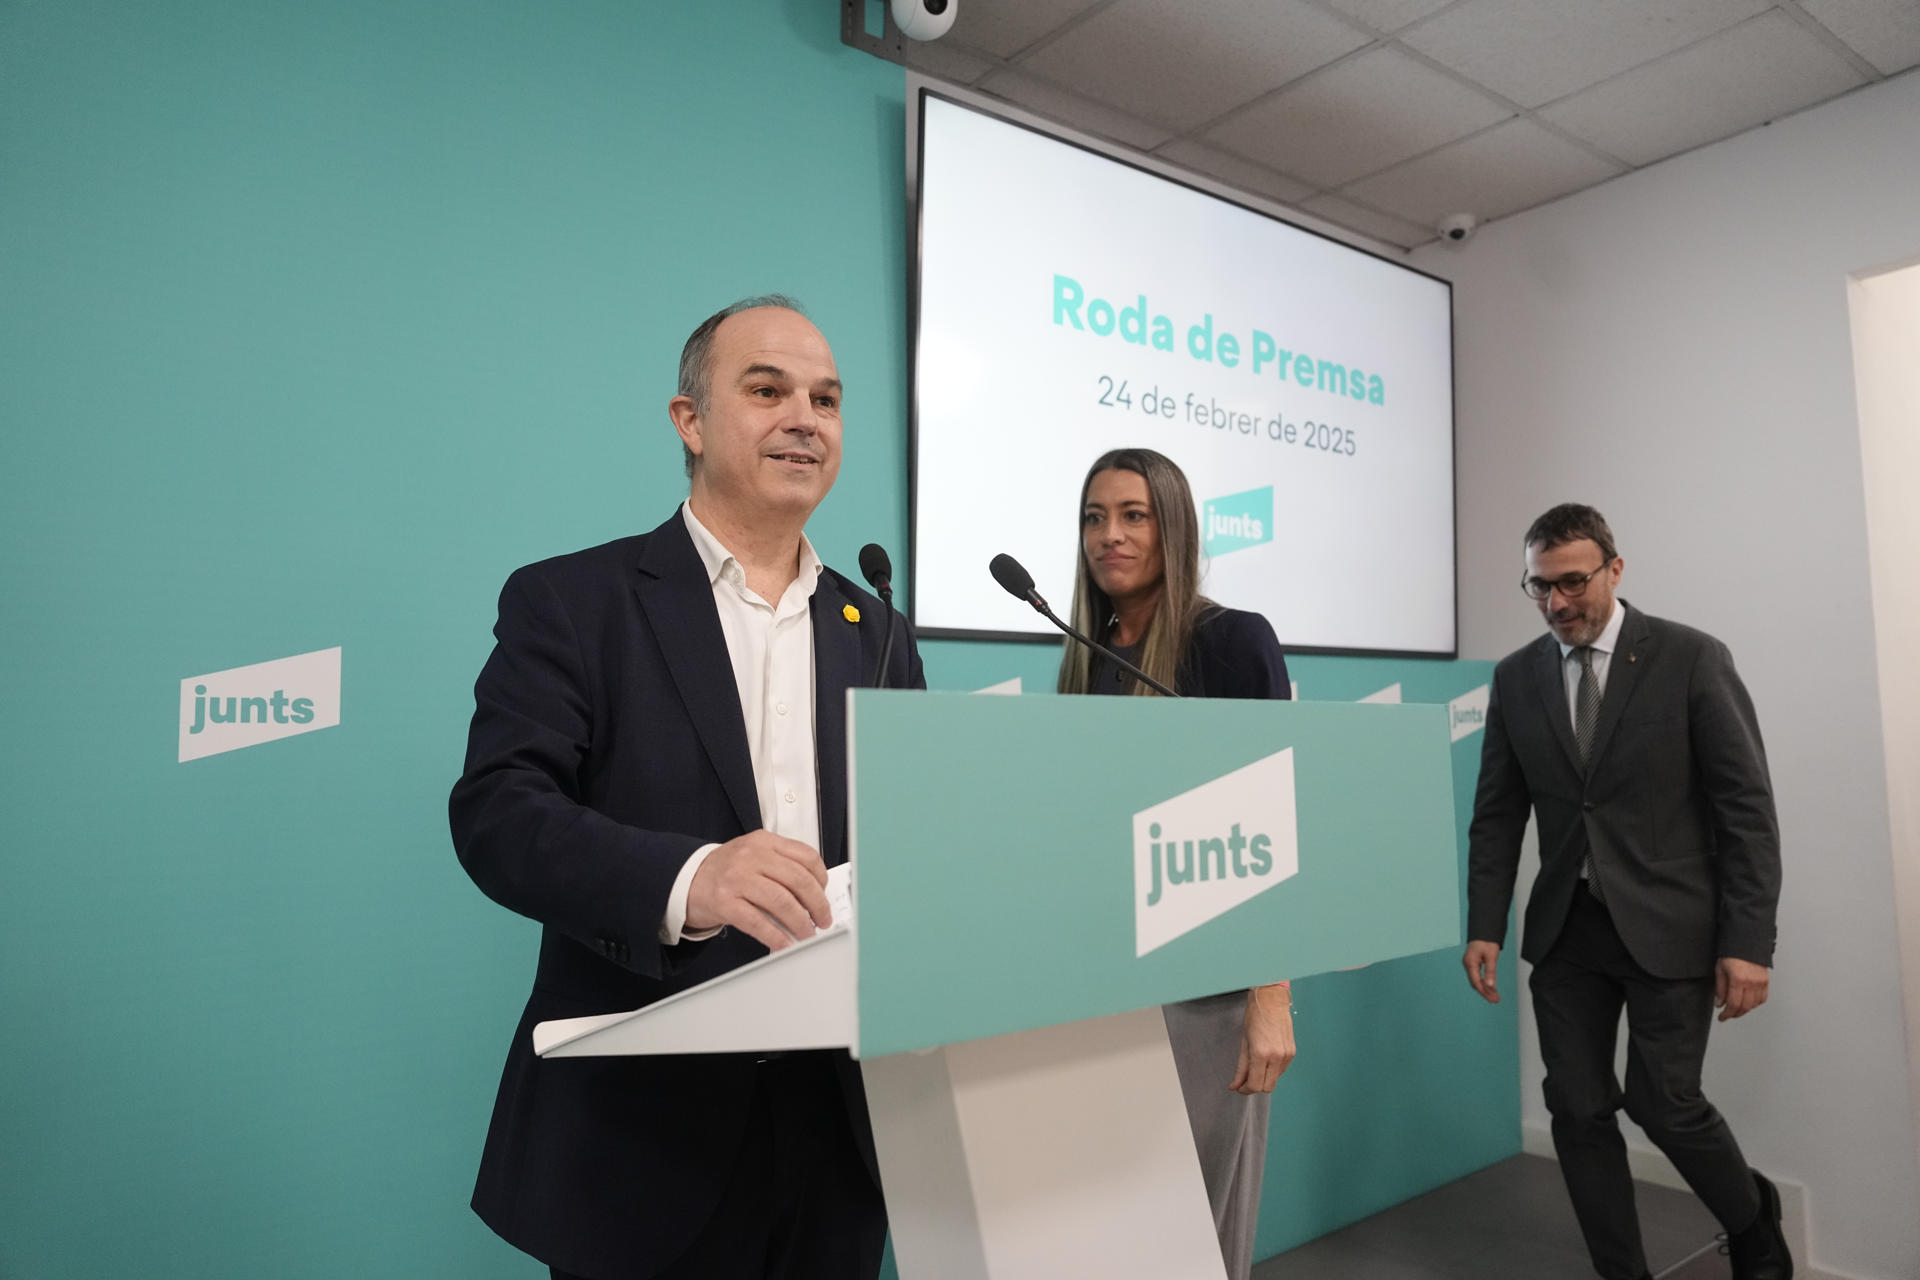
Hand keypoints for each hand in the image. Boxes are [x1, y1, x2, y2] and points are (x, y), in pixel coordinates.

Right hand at [685, 830, 830, 951]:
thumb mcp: (753, 856)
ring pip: (781, 902)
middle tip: (823, 920)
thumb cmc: (725, 871)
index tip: (825, 895)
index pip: (806, 856)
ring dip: (800, 923)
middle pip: (798, 880)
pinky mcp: (724, 902)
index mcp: (764, 842)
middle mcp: (751, 856)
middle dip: (817, 904)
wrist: (684, 879)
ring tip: (807, 935)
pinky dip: (776, 937)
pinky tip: (785, 945)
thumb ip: (781, 867)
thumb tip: (815, 896)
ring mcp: (737, 878)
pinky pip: (758, 922)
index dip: (821, 879)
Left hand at [1229, 985, 1295, 1094]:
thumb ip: (1241, 1068)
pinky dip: (1272, 1070)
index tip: (1239, 1087)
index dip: (1246, 1090)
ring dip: (1264, 1078)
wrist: (1271, 1001)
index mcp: (1261, 1054)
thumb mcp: (1244, 1043)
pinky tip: (1265, 1059)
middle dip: (1255, 1087)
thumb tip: (1235, 1086)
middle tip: (1245, 1080)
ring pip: (1275, 1080)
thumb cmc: (1255, 1017)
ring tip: (1255, 1065)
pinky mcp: (1292, 1053)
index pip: (1255, 1085)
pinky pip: (1282, 1070)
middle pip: (1267, 1087)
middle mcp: (1277, 1057)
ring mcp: (1287, 1056)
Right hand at [1462, 940, 1501, 1002]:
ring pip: (1476, 980)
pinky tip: (1490, 988)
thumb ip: (1491, 971)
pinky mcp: (1472, 963)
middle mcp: (1467, 964)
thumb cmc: (1487, 942)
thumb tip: (1491, 985)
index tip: (1493, 998)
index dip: (1484, 991)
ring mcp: (1469, 964)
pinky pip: (1477, 976)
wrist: (1483, 932)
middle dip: (1485, 992)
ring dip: (1485, 989)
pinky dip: (1484, 983)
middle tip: (1496, 1000)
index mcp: (1470, 963)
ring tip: (1495, 997)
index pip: (1476, 981)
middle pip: (1475, 983)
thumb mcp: (1491, 956)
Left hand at [1715, 957, 1769, 1020]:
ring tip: (1736, 1009)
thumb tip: (1720, 1003)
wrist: (1745, 942)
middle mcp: (1751, 982)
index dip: (1727, 1014)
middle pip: (1745, 1007)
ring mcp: (1760, 982)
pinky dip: (1755, 1004)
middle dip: (1735, 1014)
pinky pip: (1762, 998)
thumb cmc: (1731, 953)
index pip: (1733, 1004)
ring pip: (1754, 1004)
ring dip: (1745, 1010)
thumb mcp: (1720, 969)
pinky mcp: (1766, 981)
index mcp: (1738, 979)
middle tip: (1728, 1015)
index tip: (1722, 1017)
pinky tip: (1748, 1003)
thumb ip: (1720, 989)